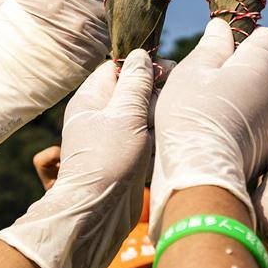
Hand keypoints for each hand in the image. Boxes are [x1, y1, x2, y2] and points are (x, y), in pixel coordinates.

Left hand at [0, 51, 153, 267]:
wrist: (100, 212)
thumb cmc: (108, 161)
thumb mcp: (125, 115)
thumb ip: (135, 83)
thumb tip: (140, 55)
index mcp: (91, 99)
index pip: (116, 68)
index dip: (141, 64)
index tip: (166, 69)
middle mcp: (99, 115)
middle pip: (131, 89)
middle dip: (154, 89)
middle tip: (176, 93)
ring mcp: (112, 136)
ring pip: (142, 113)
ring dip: (158, 113)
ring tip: (174, 116)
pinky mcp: (125, 155)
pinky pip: (145, 135)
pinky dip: (157, 133)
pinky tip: (170, 136)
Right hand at [150, 18, 267, 236]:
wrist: (203, 175)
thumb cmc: (194, 115)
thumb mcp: (193, 72)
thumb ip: (211, 48)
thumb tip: (221, 28)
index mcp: (262, 65)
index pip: (266, 38)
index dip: (243, 41)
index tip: (220, 55)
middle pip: (262, 70)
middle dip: (238, 72)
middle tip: (205, 87)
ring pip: (259, 99)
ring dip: (239, 100)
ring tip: (208, 115)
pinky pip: (256, 125)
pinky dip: (241, 125)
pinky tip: (217, 135)